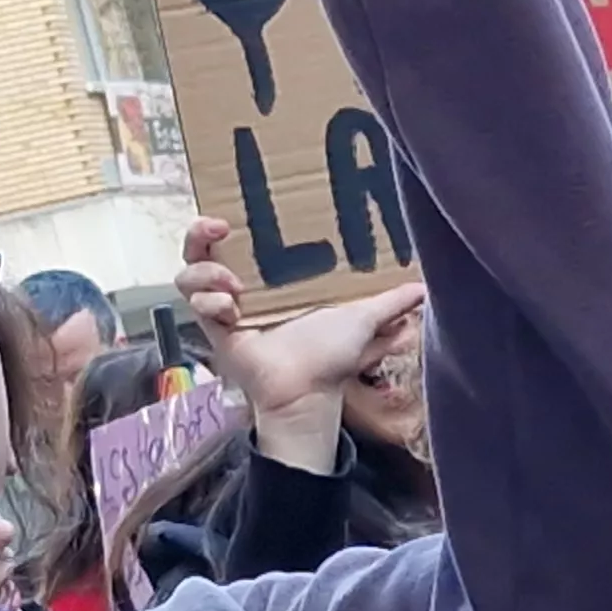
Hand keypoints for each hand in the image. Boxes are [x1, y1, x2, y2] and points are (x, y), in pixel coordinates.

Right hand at [175, 217, 427, 474]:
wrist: (304, 393)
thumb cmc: (331, 357)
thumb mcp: (363, 320)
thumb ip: (391, 302)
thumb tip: (422, 286)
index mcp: (273, 279)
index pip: (239, 238)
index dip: (225, 221)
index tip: (230, 217)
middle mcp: (243, 287)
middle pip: (201, 247)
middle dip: (199, 235)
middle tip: (218, 230)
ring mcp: (223, 306)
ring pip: (189, 272)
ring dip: (206, 274)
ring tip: (233, 289)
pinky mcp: (211, 328)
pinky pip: (192, 301)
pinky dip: (208, 301)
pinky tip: (231, 311)